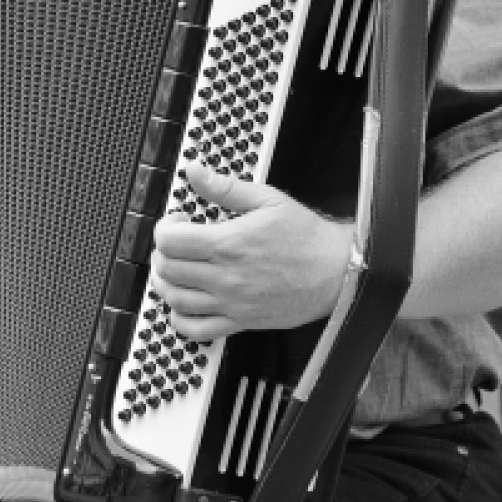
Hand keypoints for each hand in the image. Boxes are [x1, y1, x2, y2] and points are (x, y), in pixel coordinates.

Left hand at [150, 161, 351, 340]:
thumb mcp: (267, 199)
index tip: (177, 222)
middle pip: (168, 269)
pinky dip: (179, 318)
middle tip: (176, 243)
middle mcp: (226, 277)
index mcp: (230, 244)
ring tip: (174, 269)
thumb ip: (225, 187)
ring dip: (165, 283)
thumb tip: (195, 171)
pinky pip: (196, 330)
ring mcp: (231, 303)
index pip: (171, 241)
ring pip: (174, 299)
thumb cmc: (307, 238)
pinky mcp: (240, 322)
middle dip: (163, 252)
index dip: (165, 228)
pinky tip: (184, 302)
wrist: (337, 272)